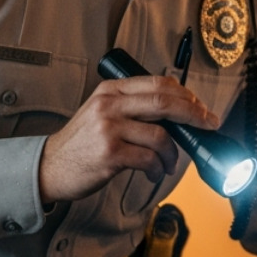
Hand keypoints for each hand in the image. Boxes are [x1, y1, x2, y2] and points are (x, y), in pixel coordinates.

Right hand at [39, 76, 220, 202]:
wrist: (48, 166)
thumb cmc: (80, 143)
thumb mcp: (101, 112)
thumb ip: (132, 107)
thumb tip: (175, 114)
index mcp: (111, 91)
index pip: (158, 84)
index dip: (186, 95)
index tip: (201, 107)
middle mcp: (110, 105)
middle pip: (165, 102)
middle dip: (194, 114)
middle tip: (208, 124)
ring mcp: (109, 129)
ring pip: (161, 135)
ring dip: (172, 154)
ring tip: (168, 164)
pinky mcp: (110, 154)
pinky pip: (149, 158)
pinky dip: (158, 168)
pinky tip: (155, 173)